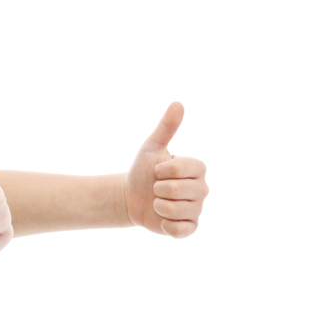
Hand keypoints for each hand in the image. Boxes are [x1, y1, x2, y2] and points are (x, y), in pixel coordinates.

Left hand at [126, 103, 206, 236]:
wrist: (131, 197)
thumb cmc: (143, 170)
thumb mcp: (152, 147)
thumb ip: (166, 127)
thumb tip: (178, 103)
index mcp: (198, 167)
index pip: (182, 168)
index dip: (162, 171)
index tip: (157, 171)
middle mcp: (203, 188)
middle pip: (178, 190)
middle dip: (158, 189)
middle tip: (156, 188)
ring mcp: (197, 209)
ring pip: (177, 210)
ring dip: (158, 206)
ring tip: (157, 202)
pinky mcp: (190, 228)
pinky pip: (181, 230)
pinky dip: (167, 226)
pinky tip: (163, 219)